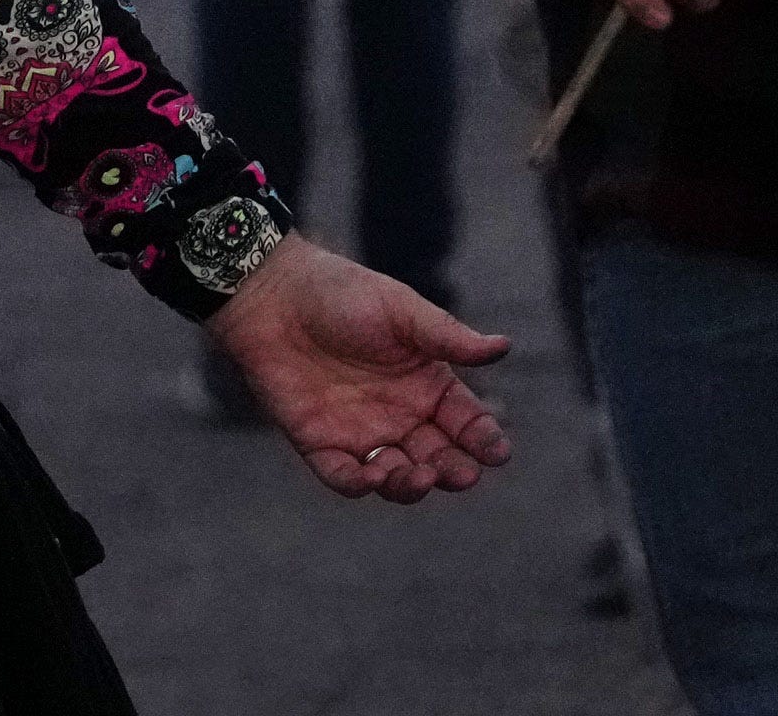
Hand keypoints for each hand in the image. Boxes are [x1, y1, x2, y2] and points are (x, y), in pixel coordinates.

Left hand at [205, 237, 509, 501]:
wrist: (274, 295)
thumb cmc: (342, 294)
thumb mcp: (401, 310)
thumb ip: (447, 336)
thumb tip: (504, 347)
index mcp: (426, 383)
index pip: (466, 420)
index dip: (483, 439)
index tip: (497, 453)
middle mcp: (400, 415)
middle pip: (437, 457)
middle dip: (453, 471)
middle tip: (462, 475)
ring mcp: (361, 433)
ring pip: (396, 476)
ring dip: (410, 484)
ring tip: (418, 475)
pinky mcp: (319, 444)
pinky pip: (343, 476)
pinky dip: (359, 484)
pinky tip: (372, 476)